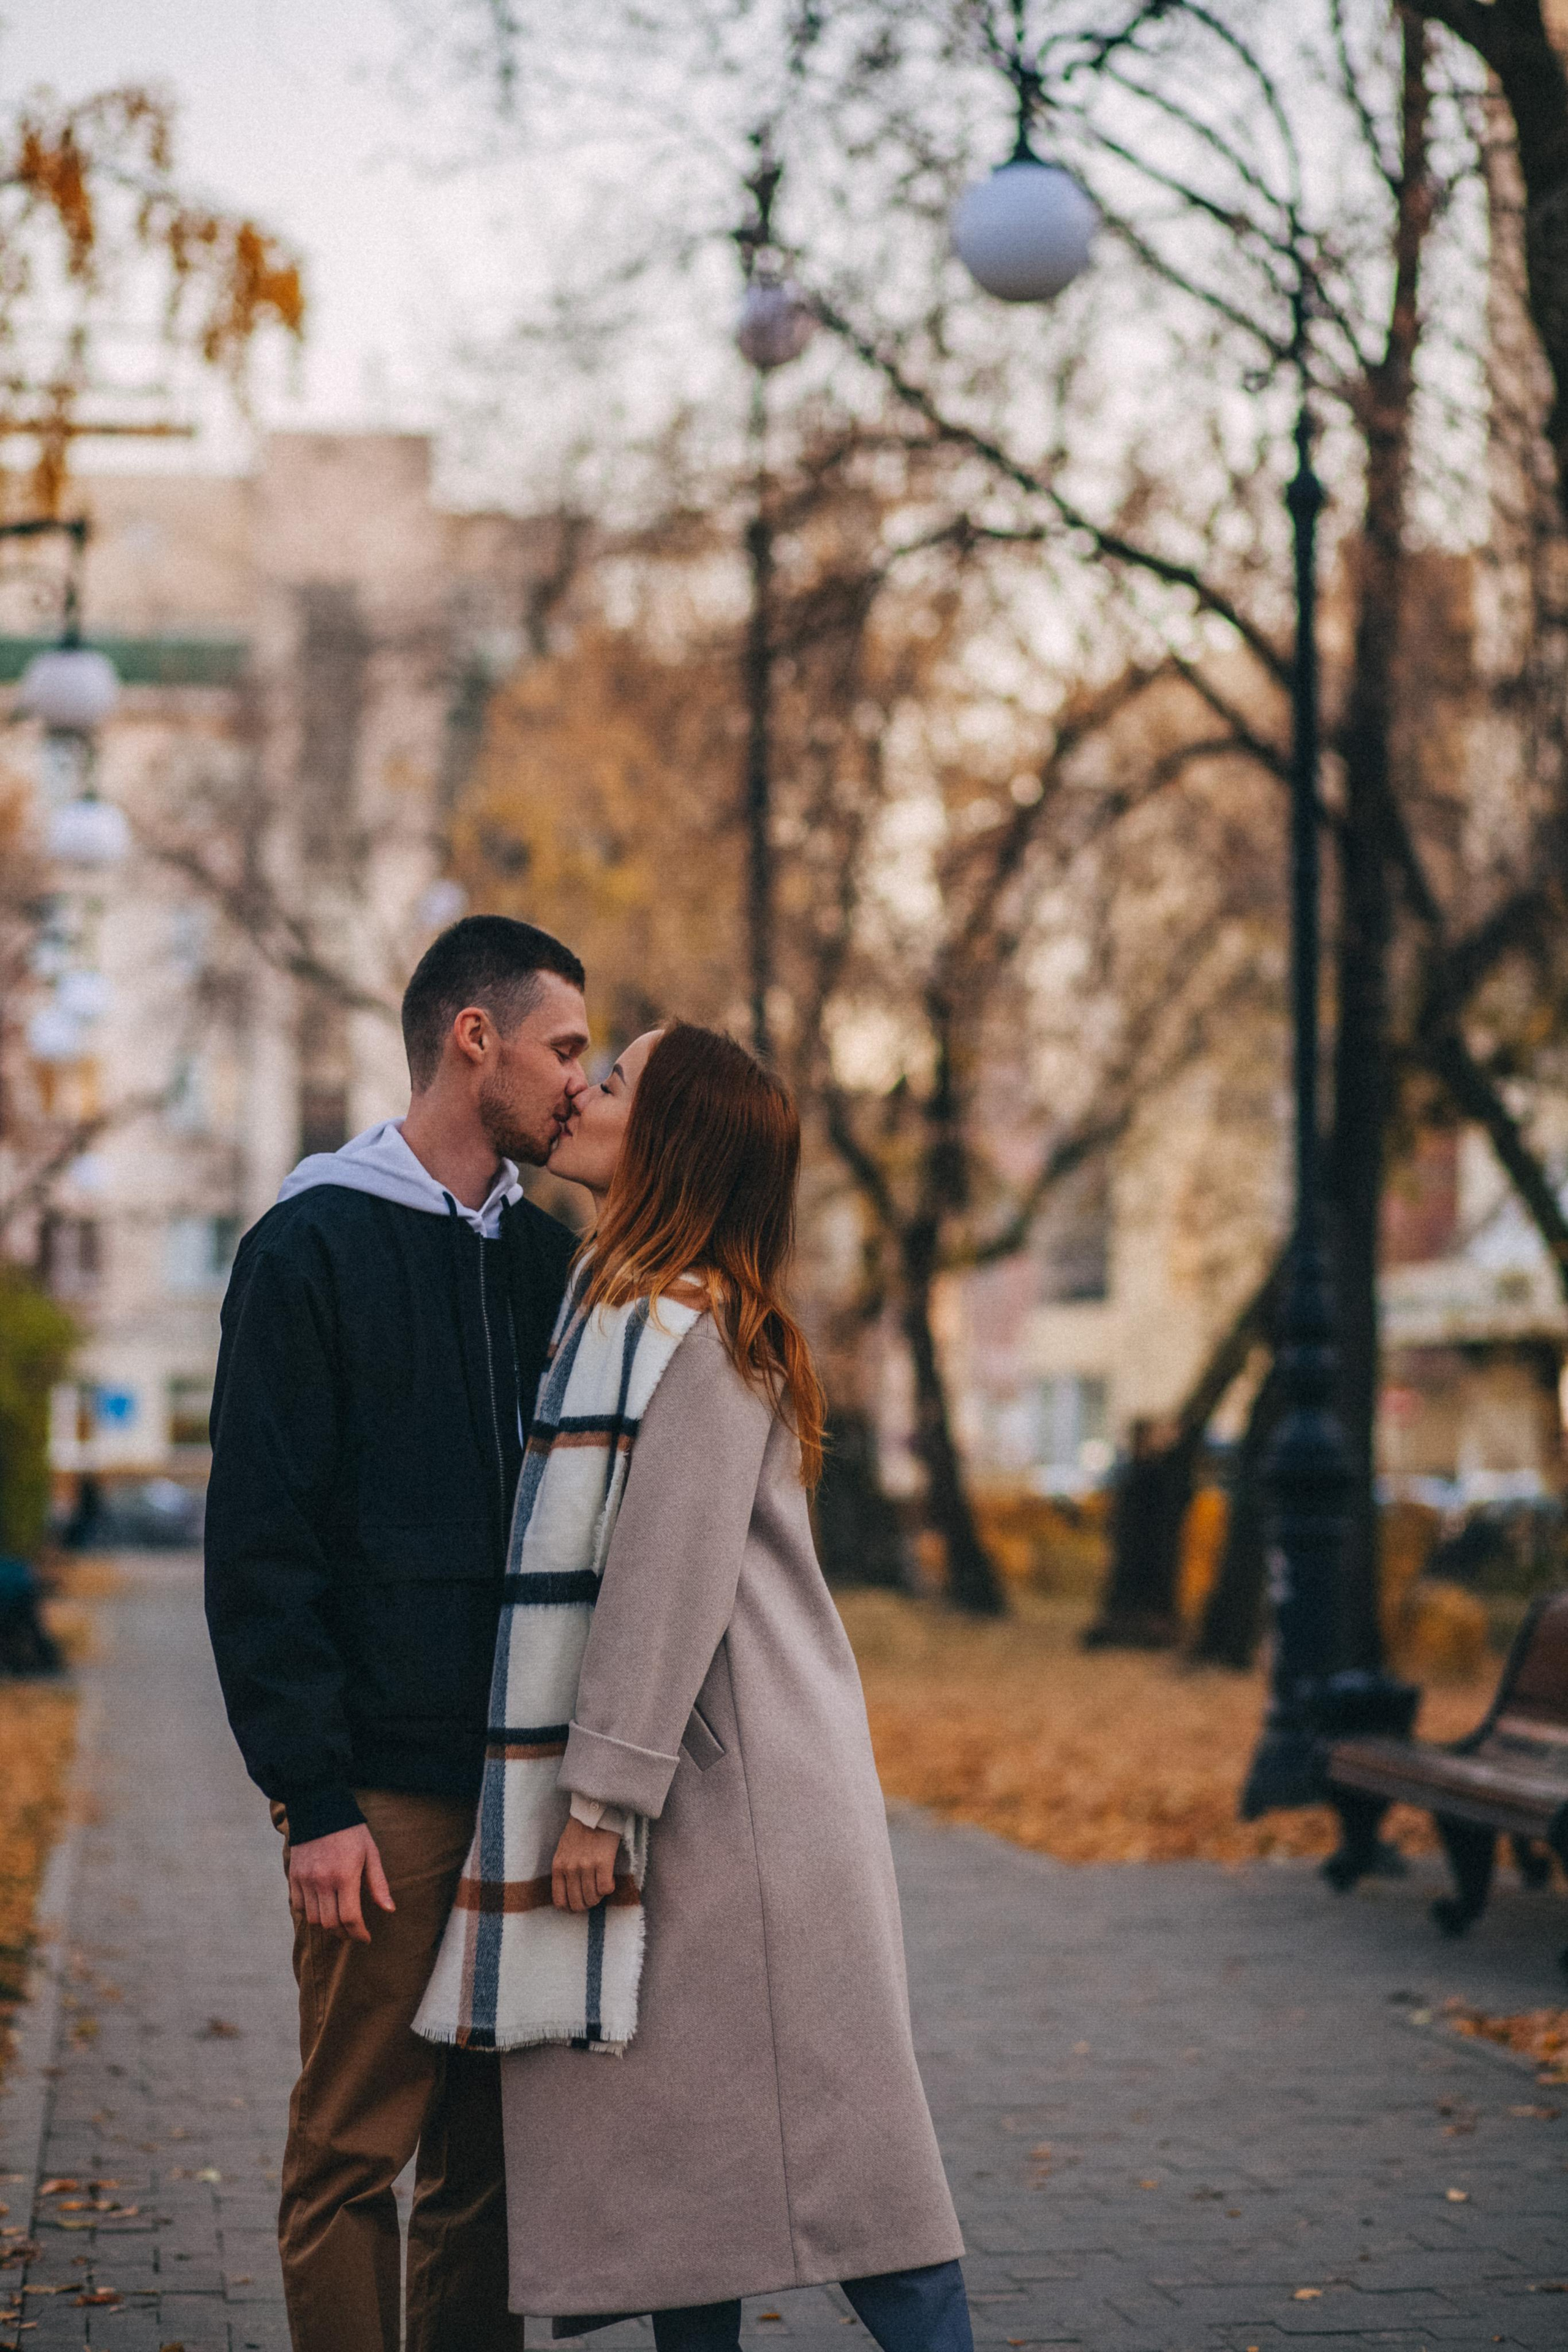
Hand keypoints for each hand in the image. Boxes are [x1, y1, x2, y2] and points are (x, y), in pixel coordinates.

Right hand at [288, 1823, 395, 1943]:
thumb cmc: (351, 1831)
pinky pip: (298, 1906)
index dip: (359, 1933)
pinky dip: (309, 1913)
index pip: (350, 1918)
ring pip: (313, 1919)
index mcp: (345, 1875)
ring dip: (327, 1925)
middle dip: (344, 1933)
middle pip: (331, 1923)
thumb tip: (389, 1910)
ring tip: (338, 1923)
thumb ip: (378, 1884)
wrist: (320, 1808)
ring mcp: (306, 1879)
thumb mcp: (370, 1853)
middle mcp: (323, 1881)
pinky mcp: (294, 1876)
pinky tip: (321, 1908)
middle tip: (353, 1932)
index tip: (366, 1938)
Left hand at [551, 1817, 621, 1912]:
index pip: (560, 1901)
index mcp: (558, 1867)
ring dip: (599, 1897)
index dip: (570, 1909)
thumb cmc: (579, 1830)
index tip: (578, 1905)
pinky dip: (609, 1889)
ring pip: (592, 1898)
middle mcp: (571, 1869)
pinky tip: (610, 1880)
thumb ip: (563, 1870)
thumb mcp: (562, 1851)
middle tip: (593, 1897)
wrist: (594, 1810)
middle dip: (586, 1905)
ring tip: (601, 1887)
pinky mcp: (603, 1862)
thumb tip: (569, 1893)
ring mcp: (586, 1866)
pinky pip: (606, 1888)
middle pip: (578, 1903)